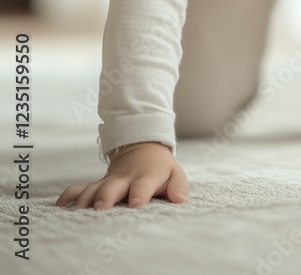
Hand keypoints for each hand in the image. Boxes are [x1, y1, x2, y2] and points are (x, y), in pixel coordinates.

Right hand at [55, 142, 188, 209]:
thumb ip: (178, 187)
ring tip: (76, 212)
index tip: (135, 204)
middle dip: (105, 197)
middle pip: (112, 187)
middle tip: (100, 208)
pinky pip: (80, 187)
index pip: (142, 186)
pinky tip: (59, 206)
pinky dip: (69, 195)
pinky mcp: (97, 183)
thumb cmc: (160, 169)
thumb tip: (180, 199)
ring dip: (84, 199)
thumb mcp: (175, 174)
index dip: (139, 194)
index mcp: (145, 177)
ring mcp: (108, 181)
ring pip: (93, 188)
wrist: (142, 148)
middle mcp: (124, 179)